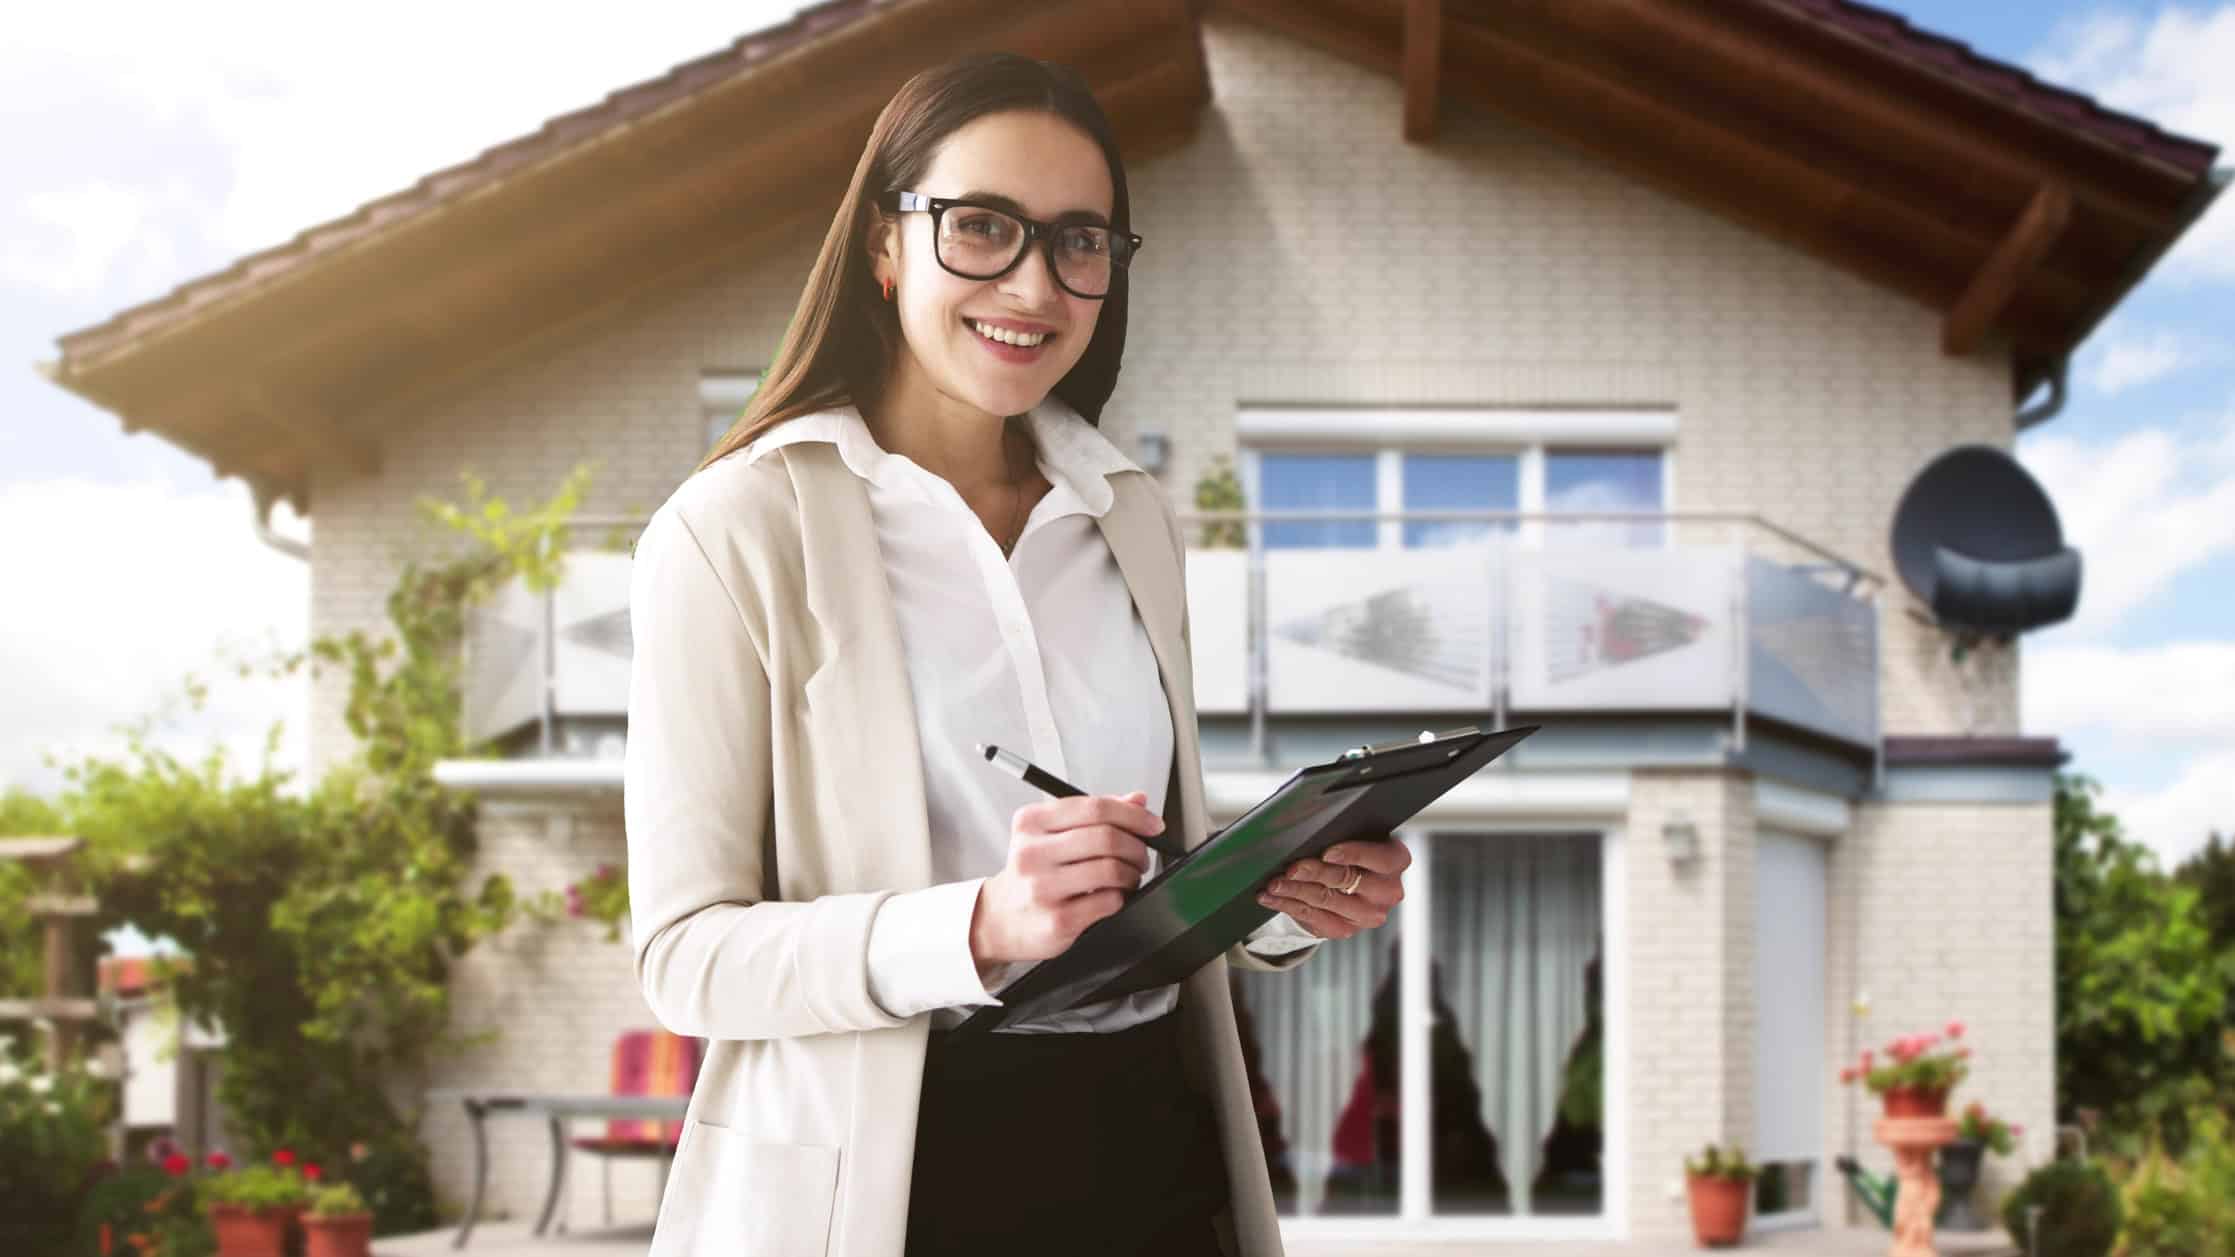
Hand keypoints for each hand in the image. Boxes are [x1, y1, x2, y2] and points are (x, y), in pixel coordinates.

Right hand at [969, 790, 1161, 977]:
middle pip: (1106, 837)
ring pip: (1111, 869)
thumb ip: (1094, 816)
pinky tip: (1112, 896)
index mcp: (1031, 822)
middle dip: (1136, 847)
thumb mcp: (1052, 835)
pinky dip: (1120, 897)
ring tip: (1127, 877)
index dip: (1133, 815)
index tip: (1154, 825)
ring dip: (1131, 873)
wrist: (1001, 919)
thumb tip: (1138, 800)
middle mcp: (1031, 852)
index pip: (1094, 807)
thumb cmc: (1033, 874)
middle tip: (1140, 855)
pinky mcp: (1057, 919)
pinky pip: (1109, 901)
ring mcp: (1042, 888)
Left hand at [1254, 834, 1408, 940]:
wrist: (1354, 878)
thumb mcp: (1356, 832)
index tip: (1327, 852)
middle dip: (1314, 873)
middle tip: (1290, 868)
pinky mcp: (1346, 929)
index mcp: (1396, 861)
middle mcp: (1388, 891)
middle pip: (1346, 880)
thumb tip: (1308, 822)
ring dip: (1294, 890)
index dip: (1353, 854)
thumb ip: (1343, 829)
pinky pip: (1312, 918)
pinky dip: (1287, 905)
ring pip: (1325, 901)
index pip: (1379, 858)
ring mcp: (1368, 914)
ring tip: (1273, 883)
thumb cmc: (1352, 846)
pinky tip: (1271, 897)